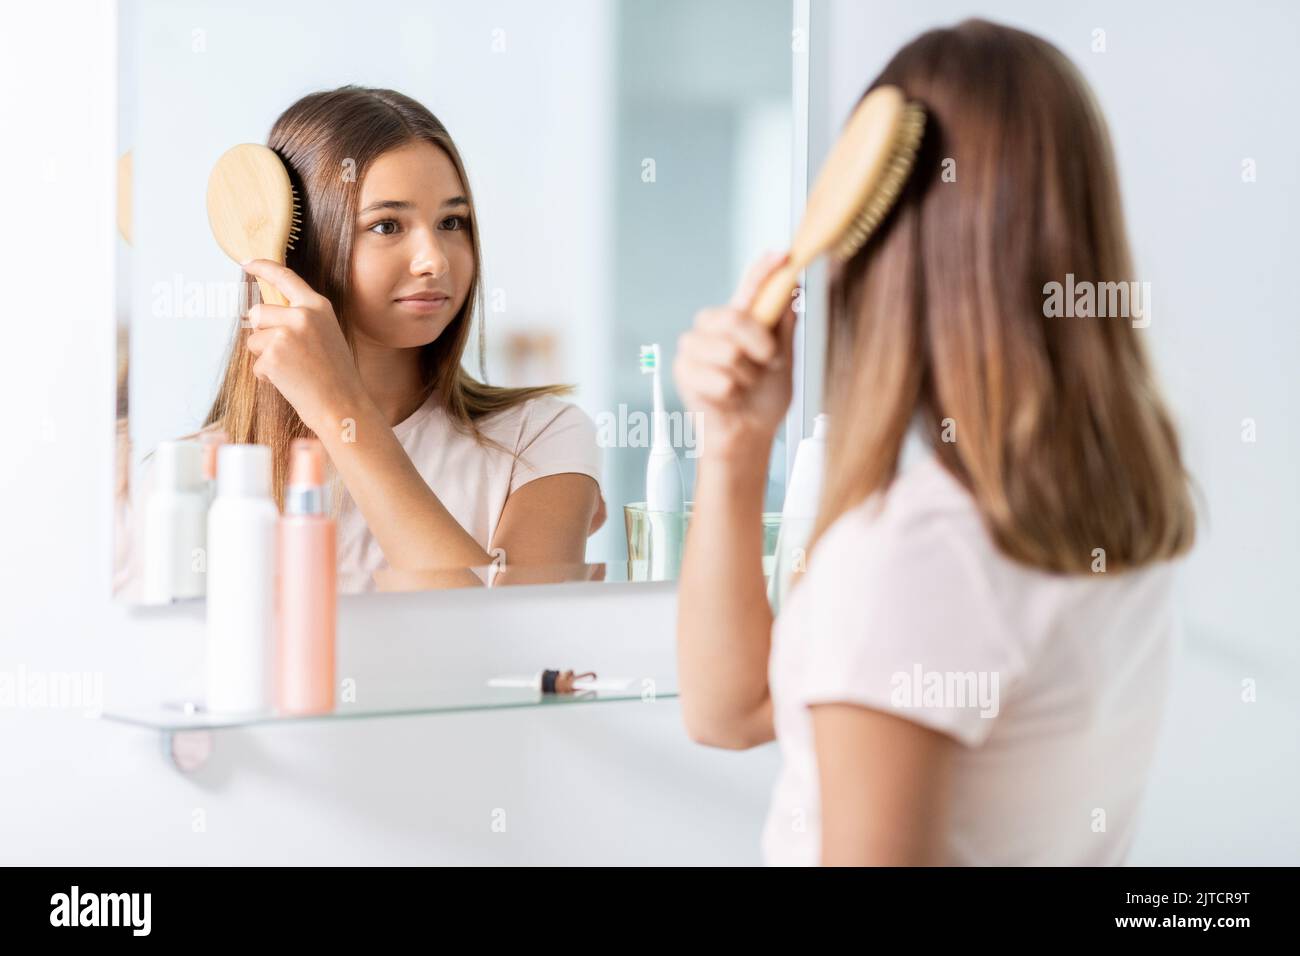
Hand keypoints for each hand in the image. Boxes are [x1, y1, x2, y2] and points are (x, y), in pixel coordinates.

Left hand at [241, 259, 368, 436]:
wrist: (344, 405)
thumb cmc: (335, 375)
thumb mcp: (326, 334)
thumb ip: (301, 318)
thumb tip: (264, 313)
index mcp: (318, 306)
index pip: (285, 277)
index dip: (263, 267)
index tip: (247, 263)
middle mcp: (302, 315)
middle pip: (258, 313)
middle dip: (262, 333)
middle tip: (288, 354)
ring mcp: (287, 334)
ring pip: (253, 339)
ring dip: (265, 356)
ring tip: (293, 370)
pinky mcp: (274, 356)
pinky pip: (256, 362)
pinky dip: (267, 375)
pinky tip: (290, 382)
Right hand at [673, 251, 798, 462]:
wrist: (747, 436)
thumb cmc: (763, 399)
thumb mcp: (783, 361)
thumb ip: (784, 328)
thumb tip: (793, 292)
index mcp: (739, 321)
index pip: (750, 288)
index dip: (763, 270)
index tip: (782, 254)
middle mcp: (713, 329)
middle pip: (731, 316)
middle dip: (757, 342)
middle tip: (767, 360)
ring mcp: (694, 350)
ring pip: (727, 351)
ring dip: (745, 375)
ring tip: (743, 386)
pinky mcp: (683, 373)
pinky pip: (719, 379)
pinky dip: (731, 394)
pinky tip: (727, 399)